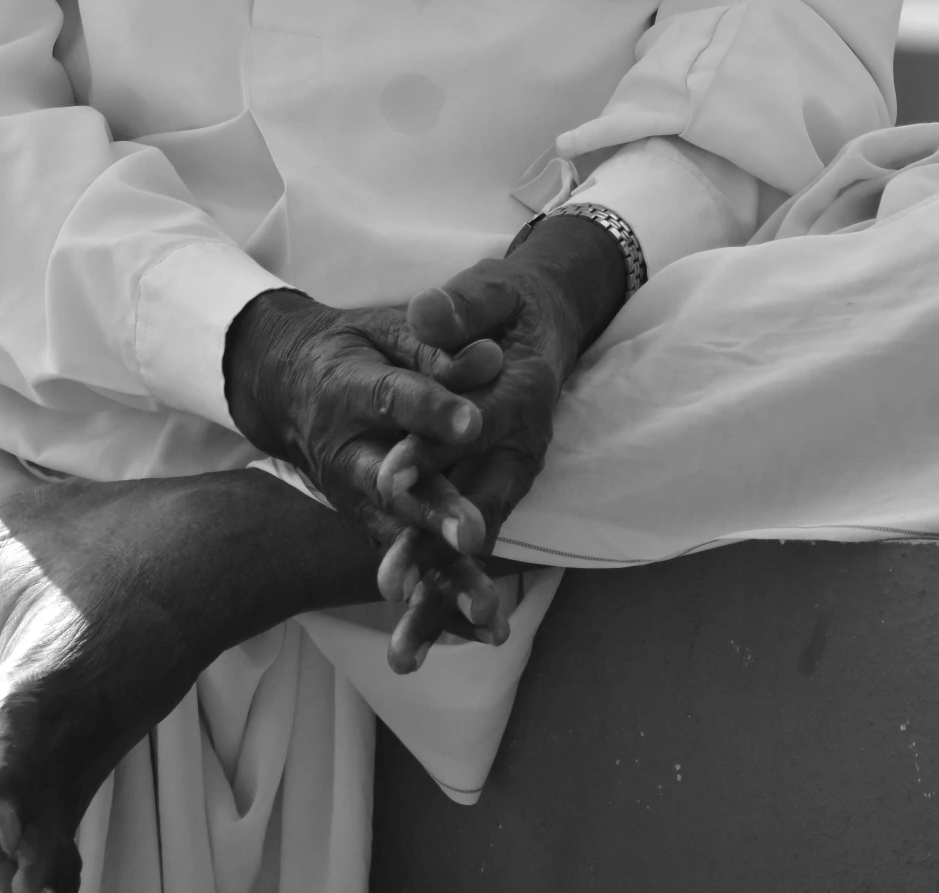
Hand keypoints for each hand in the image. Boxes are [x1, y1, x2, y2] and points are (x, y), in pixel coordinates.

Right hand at [223, 287, 509, 641]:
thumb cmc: (357, 347)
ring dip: (439, 577)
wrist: (287, 381)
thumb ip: (441, 347)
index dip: (433, 411)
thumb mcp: (392, 330)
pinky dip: (436, 602)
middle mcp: (344, 451)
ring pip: (397, 538)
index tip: (475, 422)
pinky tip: (479, 631)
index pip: (395, 400)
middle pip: (391, 484)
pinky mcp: (366, 523)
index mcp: (348, 388)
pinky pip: (402, 565)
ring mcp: (351, 495)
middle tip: (473, 534)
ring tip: (485, 609)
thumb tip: (495, 355)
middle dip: (433, 511)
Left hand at [373, 215, 629, 670]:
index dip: (435, 450)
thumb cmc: (511, 304)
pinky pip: (474, 551)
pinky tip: (419, 640)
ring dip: (442, 593)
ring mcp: (510, 476)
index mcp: (520, 392)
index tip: (392, 477)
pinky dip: (451, 597)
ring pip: (476, 540)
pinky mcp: (494, 494)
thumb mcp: (491, 290)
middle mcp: (521, 444)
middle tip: (391, 581)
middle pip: (480, 500)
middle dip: (436, 544)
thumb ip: (461, 306)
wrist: (547, 323)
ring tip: (403, 648)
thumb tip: (427, 313)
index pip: (476, 422)